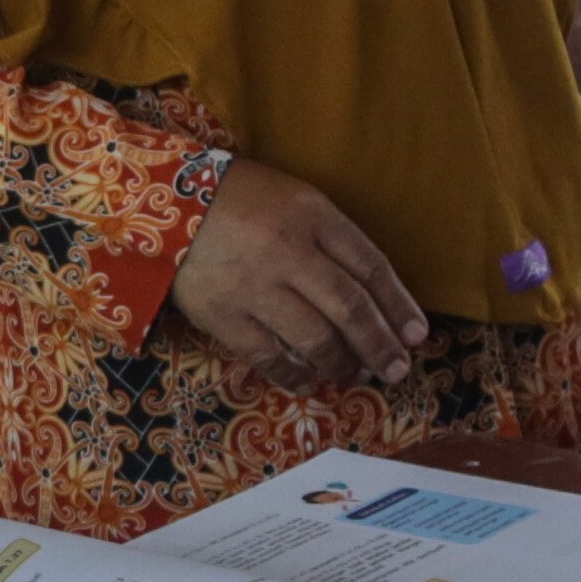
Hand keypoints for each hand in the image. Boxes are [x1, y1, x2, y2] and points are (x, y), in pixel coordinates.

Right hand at [170, 160, 428, 389]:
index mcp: (311, 215)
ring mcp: (252, 285)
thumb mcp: (296, 200)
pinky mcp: (220, 314)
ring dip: (341, 363)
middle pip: (348, 306)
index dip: (398, 305)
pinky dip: (293, 374)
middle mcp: (286, 250)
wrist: (163, 201)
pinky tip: (308, 381)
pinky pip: (266, 355)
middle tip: (396, 369)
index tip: (417, 335)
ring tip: (354, 375)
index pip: (369, 265)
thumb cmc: (241, 200)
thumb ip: (332, 239)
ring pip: (313, 336)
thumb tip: (372, 297)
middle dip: (379, 343)